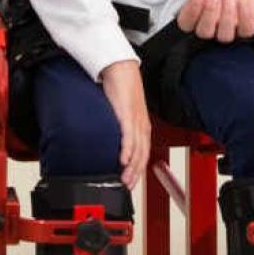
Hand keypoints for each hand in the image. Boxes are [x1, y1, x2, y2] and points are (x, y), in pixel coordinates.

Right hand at [100, 60, 150, 189]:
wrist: (120, 68)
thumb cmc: (121, 86)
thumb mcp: (122, 111)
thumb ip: (119, 126)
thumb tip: (110, 139)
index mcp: (142, 125)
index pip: (143, 153)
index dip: (138, 170)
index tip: (130, 182)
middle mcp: (142, 125)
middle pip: (142, 156)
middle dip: (135, 174)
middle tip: (127, 187)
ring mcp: (136, 121)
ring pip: (138, 150)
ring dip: (131, 168)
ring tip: (124, 179)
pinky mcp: (128, 115)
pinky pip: (129, 137)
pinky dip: (127, 151)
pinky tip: (122, 160)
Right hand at [175, 0, 253, 41]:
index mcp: (195, 14)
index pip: (186, 23)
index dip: (191, 12)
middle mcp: (210, 26)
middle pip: (204, 32)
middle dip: (209, 11)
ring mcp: (228, 30)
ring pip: (224, 36)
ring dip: (227, 15)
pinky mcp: (246, 28)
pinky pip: (246, 31)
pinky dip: (245, 16)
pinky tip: (244, 1)